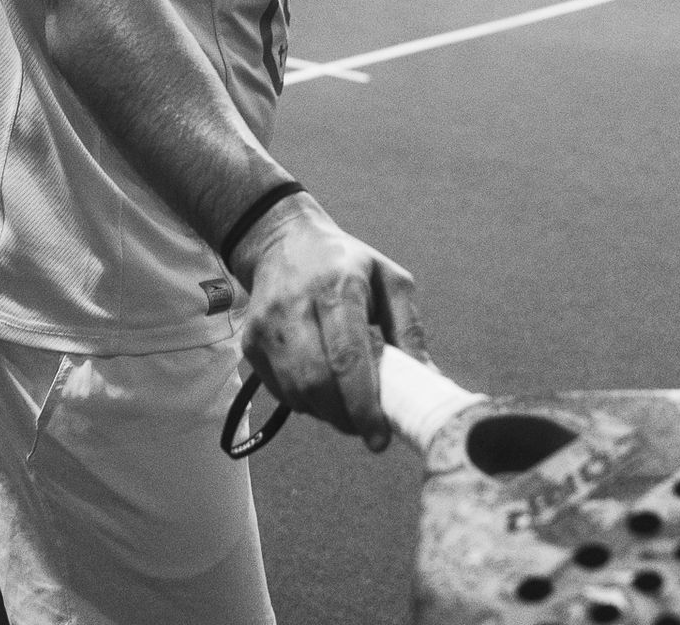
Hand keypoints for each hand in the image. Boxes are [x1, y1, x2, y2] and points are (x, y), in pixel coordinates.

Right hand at [229, 194, 425, 450]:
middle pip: (317, 382)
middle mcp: (296, 306)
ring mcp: (266, 326)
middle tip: (369, 428)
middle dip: (346, 417)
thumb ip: (409, 328)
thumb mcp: (390, 280)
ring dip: (327, 413)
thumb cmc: (346, 263)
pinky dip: (306, 403)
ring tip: (349, 408)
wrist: (282, 241)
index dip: (363, 404)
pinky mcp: (251, 342)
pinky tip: (324, 390)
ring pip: (296, 393)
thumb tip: (428, 380)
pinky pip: (280, 391)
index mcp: (338, 286)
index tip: (380, 437)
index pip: (347, 356)